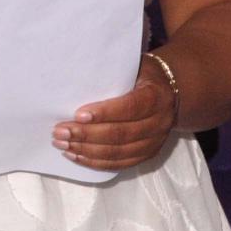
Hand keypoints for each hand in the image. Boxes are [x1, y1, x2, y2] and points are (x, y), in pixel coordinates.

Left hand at [54, 64, 177, 171]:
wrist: (170, 91)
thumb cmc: (142, 75)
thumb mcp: (134, 66)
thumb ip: (113, 73)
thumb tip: (75, 74)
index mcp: (156, 96)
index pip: (130, 107)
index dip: (104, 113)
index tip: (78, 115)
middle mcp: (160, 121)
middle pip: (121, 134)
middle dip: (87, 135)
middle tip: (60, 132)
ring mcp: (155, 141)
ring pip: (118, 152)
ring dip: (87, 150)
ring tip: (62, 145)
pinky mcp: (148, 154)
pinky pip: (121, 163)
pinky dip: (96, 162)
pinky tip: (76, 155)